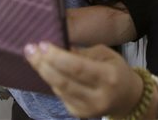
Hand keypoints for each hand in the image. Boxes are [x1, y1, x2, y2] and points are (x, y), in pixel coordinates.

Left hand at [25, 43, 142, 118]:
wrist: (127, 98)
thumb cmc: (115, 70)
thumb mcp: (105, 54)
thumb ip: (82, 53)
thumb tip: (58, 48)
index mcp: (108, 77)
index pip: (78, 68)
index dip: (57, 57)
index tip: (42, 44)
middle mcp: (98, 97)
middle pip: (64, 81)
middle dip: (43, 64)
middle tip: (30, 49)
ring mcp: (87, 109)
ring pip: (58, 89)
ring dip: (43, 71)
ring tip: (33, 56)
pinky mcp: (78, 114)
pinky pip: (60, 95)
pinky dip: (52, 80)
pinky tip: (46, 68)